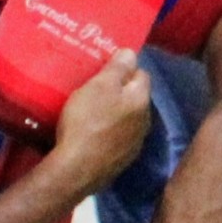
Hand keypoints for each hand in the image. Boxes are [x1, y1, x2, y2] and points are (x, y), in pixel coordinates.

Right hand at [42, 49, 159, 199]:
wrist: (76, 170)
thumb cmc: (87, 121)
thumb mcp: (99, 86)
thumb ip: (117, 68)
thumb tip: (132, 52)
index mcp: (141, 99)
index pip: (142, 74)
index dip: (125, 68)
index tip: (106, 67)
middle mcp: (145, 121)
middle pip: (135, 98)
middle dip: (120, 91)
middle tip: (96, 87)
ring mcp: (135, 144)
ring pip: (128, 119)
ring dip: (115, 113)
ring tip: (92, 110)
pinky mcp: (121, 161)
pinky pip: (118, 138)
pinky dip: (108, 133)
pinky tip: (92, 134)